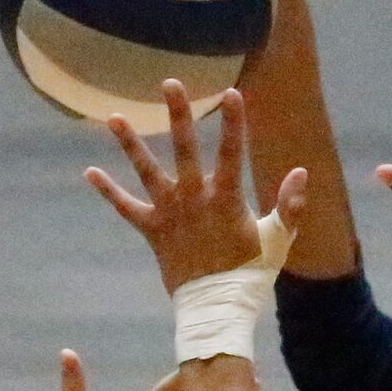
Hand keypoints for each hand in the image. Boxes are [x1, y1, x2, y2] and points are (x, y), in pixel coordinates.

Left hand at [87, 84, 307, 293]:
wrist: (216, 307)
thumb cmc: (251, 272)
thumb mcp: (277, 240)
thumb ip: (289, 206)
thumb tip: (302, 172)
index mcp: (225, 199)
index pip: (232, 153)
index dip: (233, 123)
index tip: (231, 92)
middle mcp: (193, 200)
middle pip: (184, 149)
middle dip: (178, 114)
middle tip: (169, 83)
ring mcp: (170, 214)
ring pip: (147, 172)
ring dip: (130, 144)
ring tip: (113, 117)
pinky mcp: (152, 231)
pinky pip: (126, 209)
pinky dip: (109, 192)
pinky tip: (90, 172)